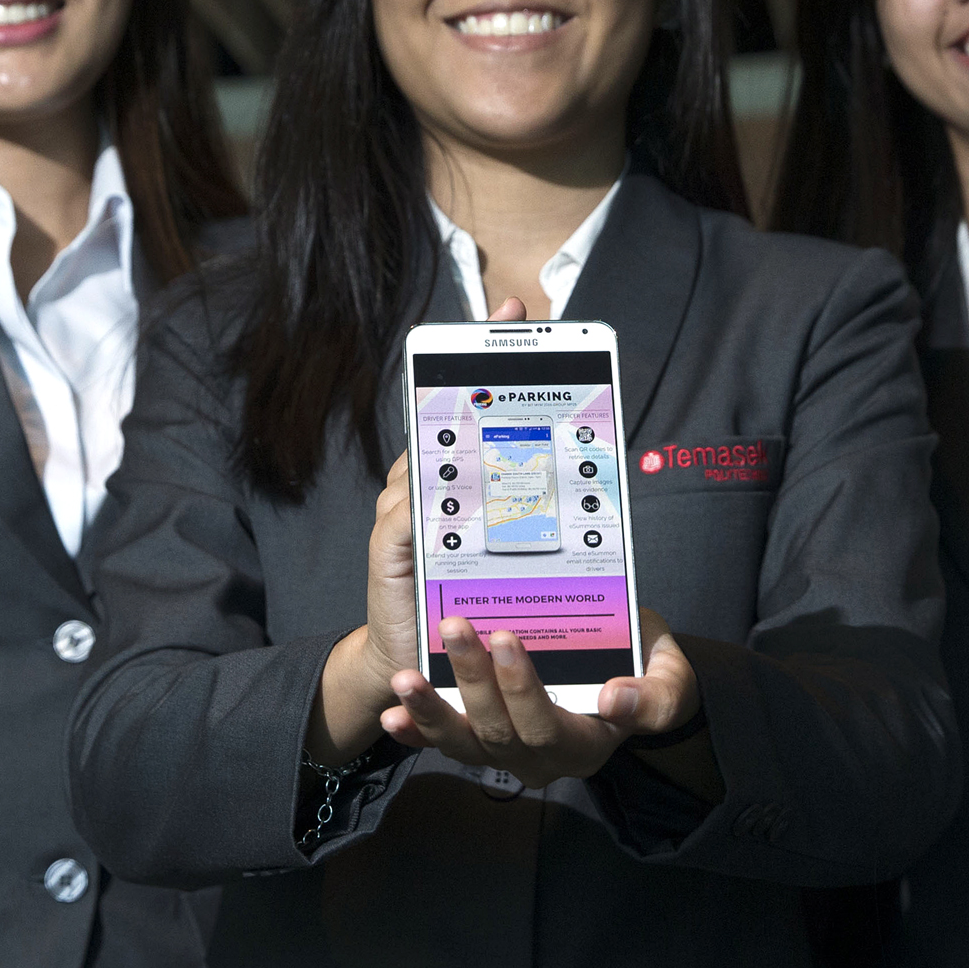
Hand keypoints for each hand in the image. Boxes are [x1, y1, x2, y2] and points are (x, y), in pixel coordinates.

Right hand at [312, 296, 541, 761]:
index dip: (489, 354)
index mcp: (457, 477)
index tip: (517, 304)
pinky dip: (433, 497)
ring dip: (464, 429)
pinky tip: (460, 492)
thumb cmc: (467, 599)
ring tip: (494, 403)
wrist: (420, 662)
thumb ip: (529, 507)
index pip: (472, 405)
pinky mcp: (390, 545)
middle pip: (448, 414)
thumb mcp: (510, 547)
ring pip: (432, 455)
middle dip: (473, 366)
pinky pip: (410, 510)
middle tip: (504, 326)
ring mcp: (404, 509)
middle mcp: (424, 482)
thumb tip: (577, 460)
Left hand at [381, 608, 707, 791]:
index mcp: (587, 744)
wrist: (629, 686)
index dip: (524, 688)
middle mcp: (542, 760)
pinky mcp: (481, 742)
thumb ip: (656, 696)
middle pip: (499, 731)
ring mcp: (507, 755)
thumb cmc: (647, 674)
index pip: (548, 724)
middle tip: (454, 626)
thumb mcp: (671, 681)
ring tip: (405, 678)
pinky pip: (446, 745)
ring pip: (464, 744)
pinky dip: (417, 731)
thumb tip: (616, 700)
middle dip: (472, 680)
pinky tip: (392, 714)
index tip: (508, 637)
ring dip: (431, 711)